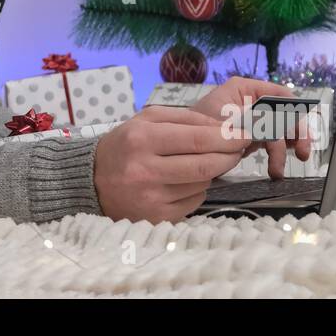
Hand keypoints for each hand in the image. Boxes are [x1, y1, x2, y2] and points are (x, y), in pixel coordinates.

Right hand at [92, 104, 253, 222]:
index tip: (244, 134)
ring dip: (213, 172)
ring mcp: (151, 198)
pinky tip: (186, 181)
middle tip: (239, 148)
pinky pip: (193, 202)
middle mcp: (145, 170)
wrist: (92, 181)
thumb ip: (184, 117)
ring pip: (202, 184)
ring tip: (208, 161)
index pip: (196, 139)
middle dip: (229, 155)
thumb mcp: (145, 119)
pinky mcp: (157, 218)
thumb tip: (222, 127)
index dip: (226, 137)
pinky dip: (198, 190)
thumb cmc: (124, 145)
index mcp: (142, 139)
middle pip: (204, 165)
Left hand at [189, 76, 313, 179]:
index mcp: (245, 89)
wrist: (181, 148)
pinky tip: (275, 168)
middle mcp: (253, 101)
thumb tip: (274, 126)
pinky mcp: (252, 137)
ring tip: (278, 170)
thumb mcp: (222, 123)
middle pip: (285, 112)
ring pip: (282, 130)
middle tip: (302, 152)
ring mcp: (254, 119)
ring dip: (286, 149)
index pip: (280, 94)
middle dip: (296, 133)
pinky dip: (276, 155)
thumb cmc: (195, 127)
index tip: (299, 130)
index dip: (294, 110)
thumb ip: (249, 123)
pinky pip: (273, 142)